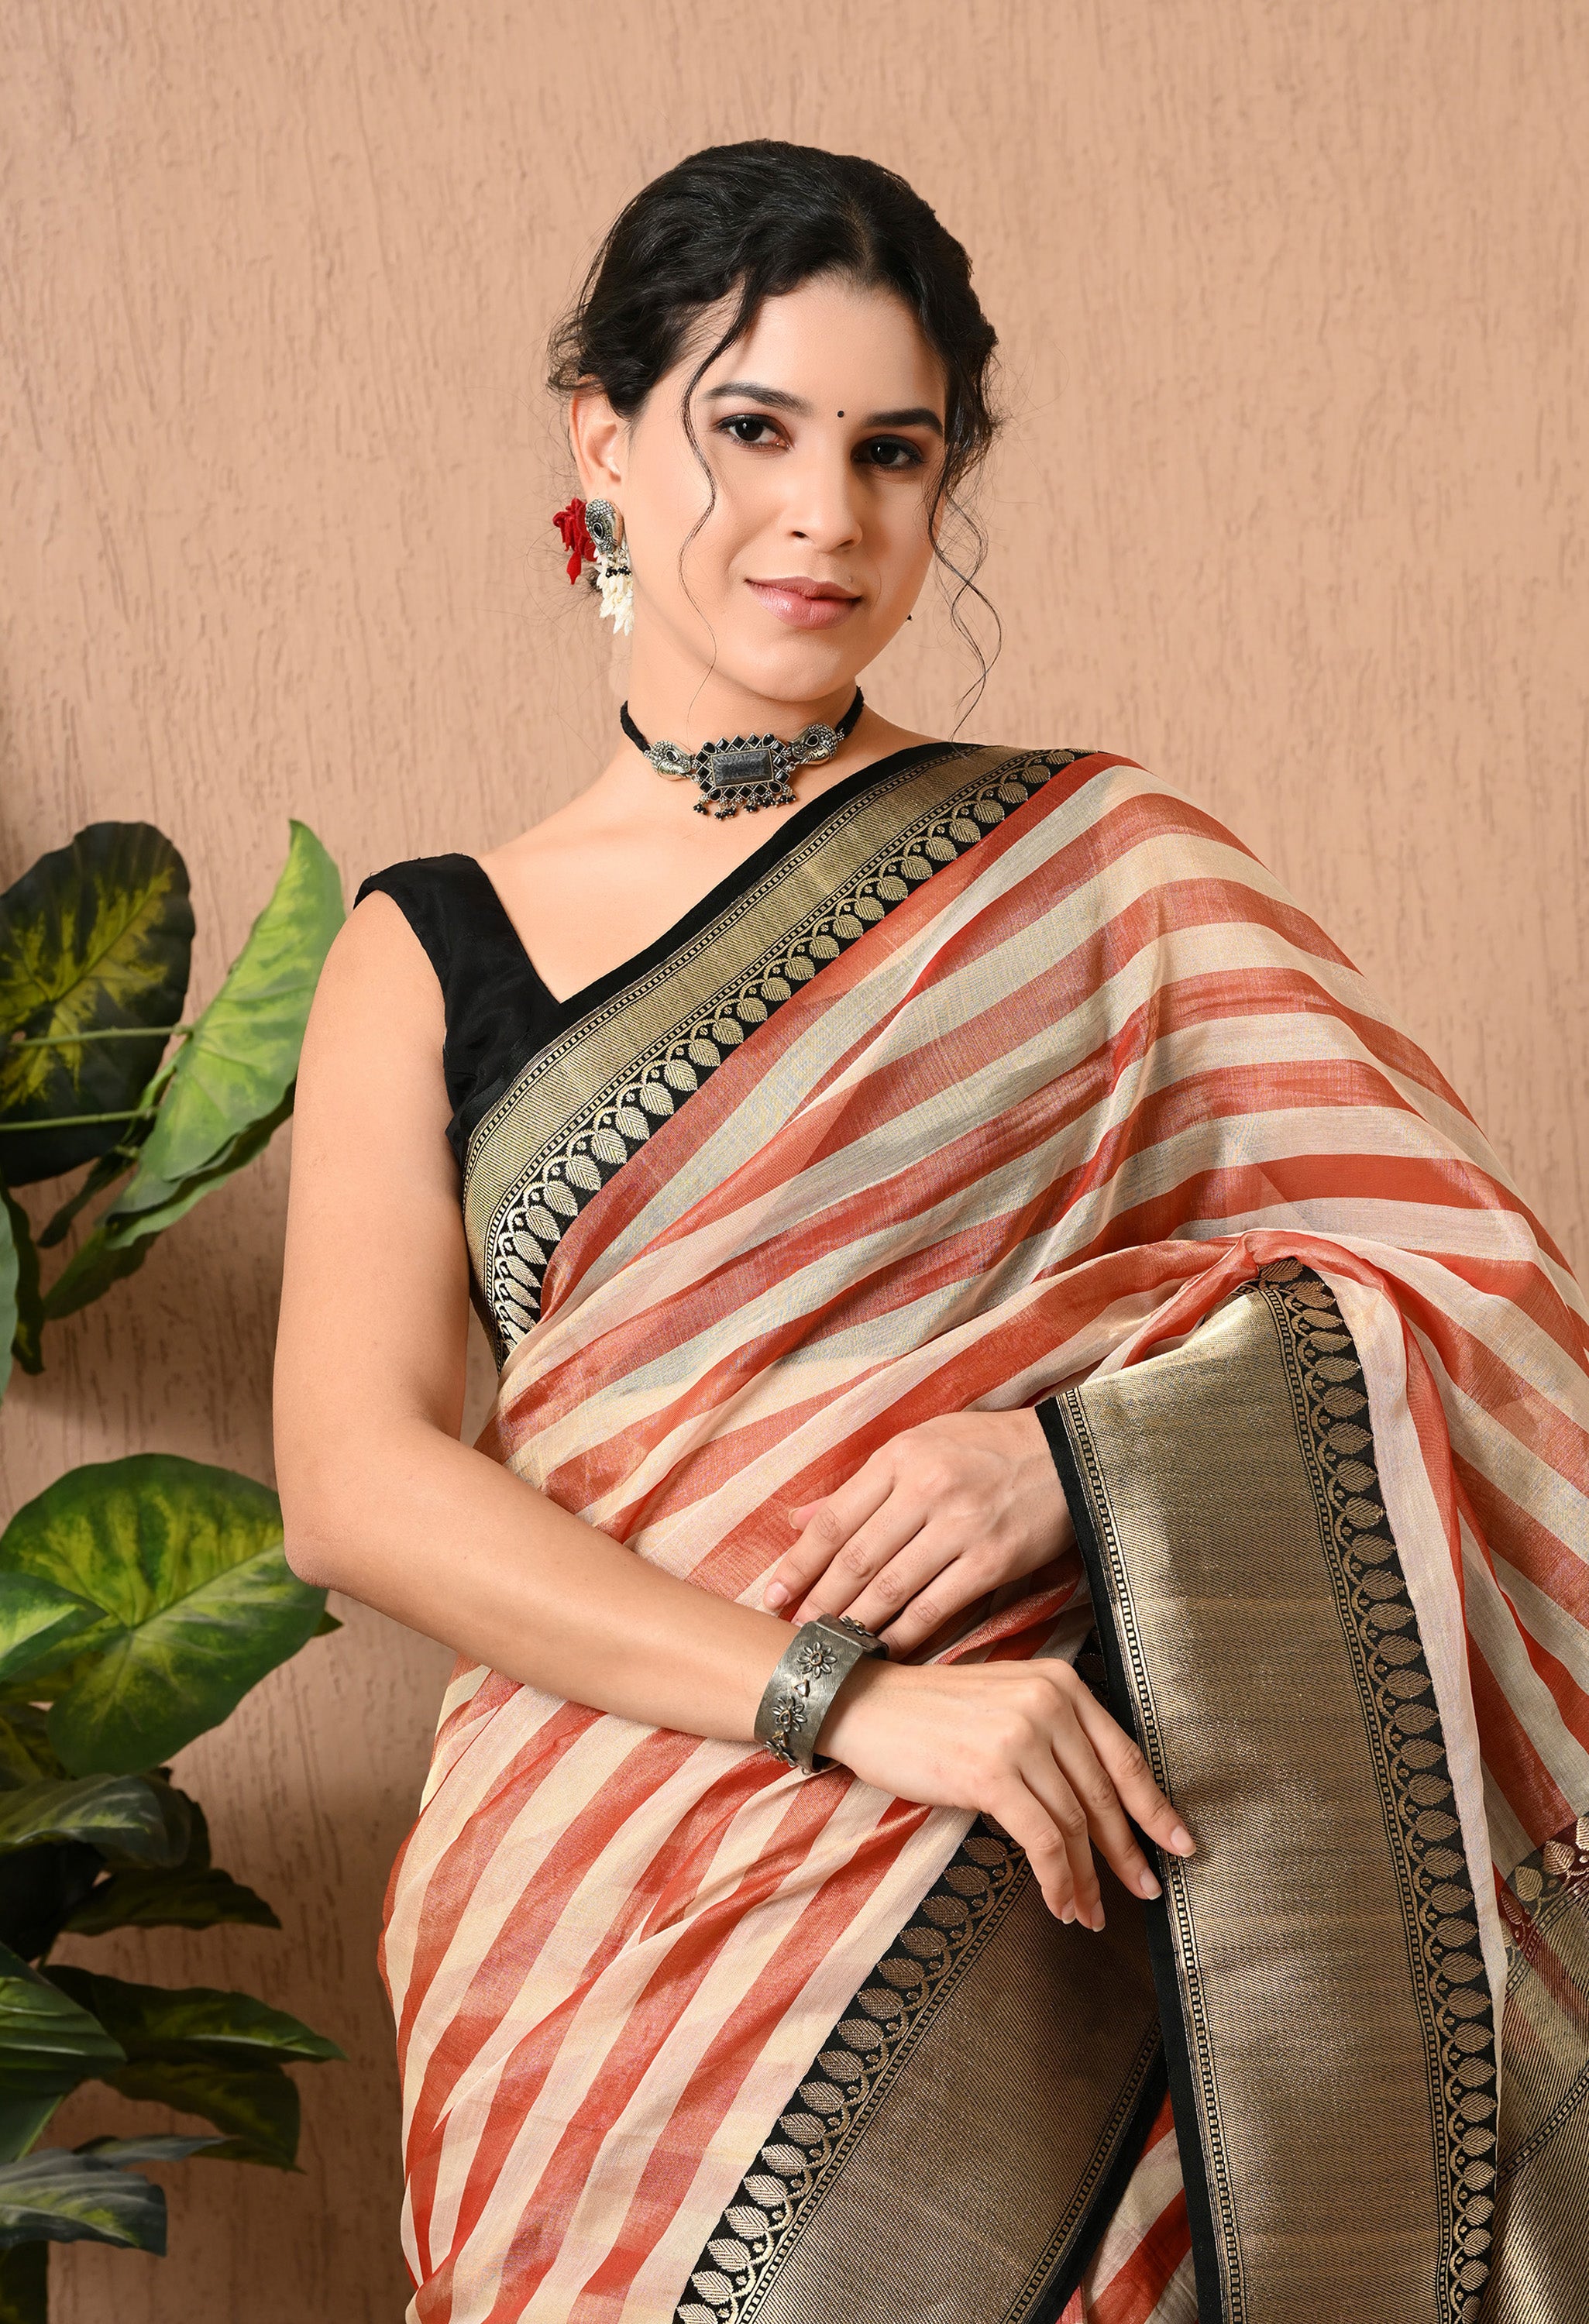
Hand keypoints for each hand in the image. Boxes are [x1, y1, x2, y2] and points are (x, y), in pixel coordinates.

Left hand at [763, 1409, 1072, 1652]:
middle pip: (855, 1559)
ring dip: (854, 1624)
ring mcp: (960, 1526)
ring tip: (828, 1647)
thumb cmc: (987, 1448)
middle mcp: (926, 1488)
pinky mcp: (993, 1560)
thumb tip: (797, 1519)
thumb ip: (859, 1486)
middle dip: (818, 1603)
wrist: (1070, 1454)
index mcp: (900, 1456)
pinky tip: (883, 1650)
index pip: (834, 1519)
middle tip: (793, 1634)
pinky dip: (904, 1634)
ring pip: (890, 1588)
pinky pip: (936, 1607)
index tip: (773, 1594)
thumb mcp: (920, 1444)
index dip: (798, 1563)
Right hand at [818, 1653, 1195, 1925]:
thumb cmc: (930, 1713)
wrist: (865, 1705)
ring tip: (1091, 1911)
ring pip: (1074, 1824)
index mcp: (1060, 1683)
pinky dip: (1057, 1879)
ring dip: (1087, 1878)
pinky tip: (1060, 1902)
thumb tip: (1093, 1805)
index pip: (1123, 1755)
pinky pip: (1041, 1840)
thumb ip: (1052, 1737)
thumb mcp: (1005, 1705)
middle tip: (1145, 1890)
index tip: (1179, 1842)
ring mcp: (1021, 1736)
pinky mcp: (991, 1773)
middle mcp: (1048, 1702)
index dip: (1155, 1806)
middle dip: (1127, 1853)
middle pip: (1104, 1795)